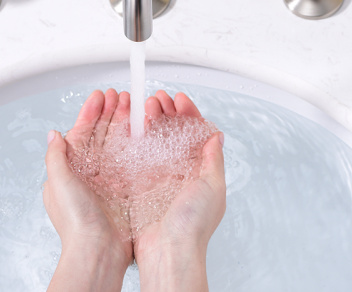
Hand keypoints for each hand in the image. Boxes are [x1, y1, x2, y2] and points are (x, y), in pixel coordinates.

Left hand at [43, 89, 132, 291]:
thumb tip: (53, 135)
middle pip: (101, 134)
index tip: (99, 97)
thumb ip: (55, 157)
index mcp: (72, 169)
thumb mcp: (57, 184)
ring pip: (117, 142)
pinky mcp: (126, 187)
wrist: (98, 251)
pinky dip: (135, 142)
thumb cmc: (75, 222)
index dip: (90, 112)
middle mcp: (91, 172)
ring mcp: (109, 179)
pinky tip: (141, 128)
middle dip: (109, 112)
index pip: (82, 132)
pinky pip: (132, 158)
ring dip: (123, 122)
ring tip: (131, 105)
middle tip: (119, 96)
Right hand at [133, 91, 225, 291]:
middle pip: (172, 131)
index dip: (188, 112)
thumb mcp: (212, 187)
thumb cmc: (193, 226)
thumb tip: (217, 135)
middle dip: (167, 111)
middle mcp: (179, 169)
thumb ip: (214, 159)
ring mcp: (159, 174)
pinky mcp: (141, 182)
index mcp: (198, 169)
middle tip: (158, 99)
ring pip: (154, 138)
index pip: (194, 132)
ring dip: (151, 120)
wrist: (168, 251)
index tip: (179, 99)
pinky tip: (134, 126)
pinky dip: (136, 137)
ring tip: (146, 107)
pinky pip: (138, 153)